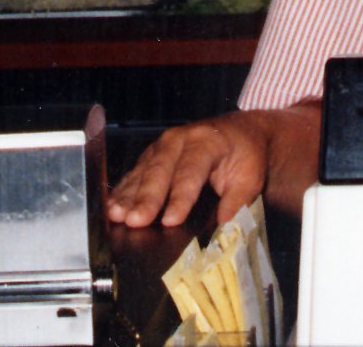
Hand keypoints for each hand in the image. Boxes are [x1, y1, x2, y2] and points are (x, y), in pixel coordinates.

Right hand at [106, 103, 321, 227]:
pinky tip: (111, 208)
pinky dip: (122, 192)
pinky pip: (134, 174)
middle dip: (146, 198)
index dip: (180, 197)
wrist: (240, 131)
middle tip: (135, 221)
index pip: (191, 171)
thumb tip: (224, 231)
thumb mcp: (250, 176)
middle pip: (160, 170)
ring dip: (128, 196)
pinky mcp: (151, 156)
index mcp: (207, 141)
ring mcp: (162, 146)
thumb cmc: (245, 155)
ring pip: (142, 172)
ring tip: (116, 216)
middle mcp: (180, 139)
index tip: (170, 221)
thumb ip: (237, 203)